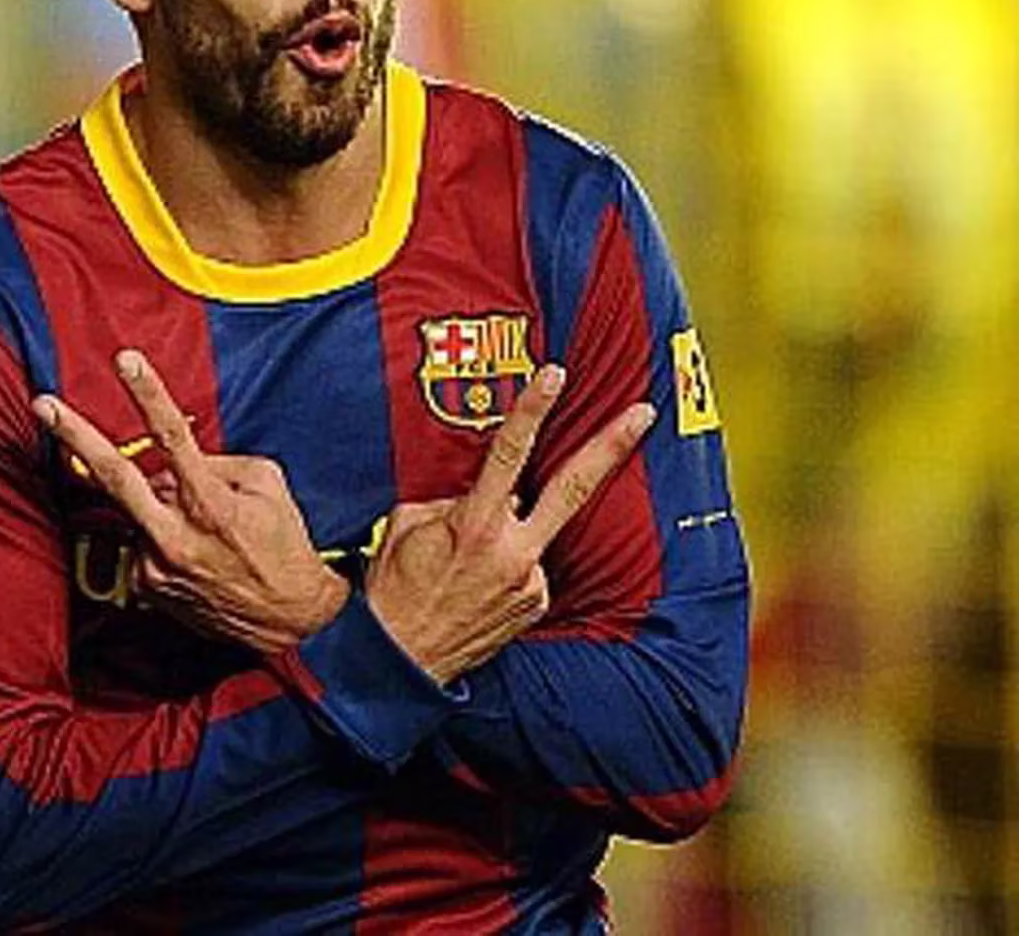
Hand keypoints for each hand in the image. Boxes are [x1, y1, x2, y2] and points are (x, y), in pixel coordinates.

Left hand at [33, 350, 347, 653]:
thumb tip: (178, 459)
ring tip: (208, 530)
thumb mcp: (268, 487)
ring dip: (158, 504)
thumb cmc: (285, 547)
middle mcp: (175, 535)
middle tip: (42, 404)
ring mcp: (155, 564)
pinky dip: (163, 534)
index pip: (172, 436)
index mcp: (209, 502)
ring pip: (137, 509)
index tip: (126, 361)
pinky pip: (144, 541)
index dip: (148, 394)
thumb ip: (219, 462)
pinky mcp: (147, 588)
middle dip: (74, 435)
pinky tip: (198, 553)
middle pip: (113, 476)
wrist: (291, 621)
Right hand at [365, 366, 654, 685]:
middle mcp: (513, 553)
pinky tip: (477, 580)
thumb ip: (448, 498)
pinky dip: (509, 559)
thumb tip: (479, 488)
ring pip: (536, 528)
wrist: (397, 663)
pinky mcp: (535, 604)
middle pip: (574, 486)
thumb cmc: (393, 589)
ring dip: (514, 527)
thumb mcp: (406, 525)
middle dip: (611, 444)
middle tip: (643, 412)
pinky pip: (529, 563)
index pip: (511, 453)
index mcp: (476, 525)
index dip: (534, 409)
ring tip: (466, 558)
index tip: (555, 374)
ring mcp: (530, 582)